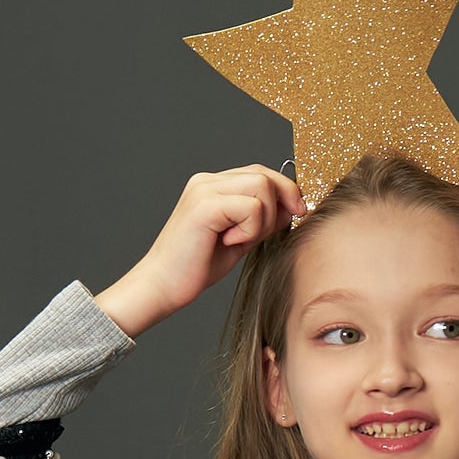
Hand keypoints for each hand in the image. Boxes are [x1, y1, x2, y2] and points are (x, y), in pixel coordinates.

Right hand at [95, 166, 303, 336]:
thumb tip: (293, 205)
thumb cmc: (195, 267)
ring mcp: (204, 190)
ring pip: (261, 187)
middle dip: (279, 204)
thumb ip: (262, 219)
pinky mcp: (205, 205)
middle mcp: (206, 181)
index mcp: (212, 185)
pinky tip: (227, 242)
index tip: (297, 211)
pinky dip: (250, 230)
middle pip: (264, 175)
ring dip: (262, 220)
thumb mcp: (240, 238)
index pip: (260, 172)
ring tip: (238, 240)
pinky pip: (251, 208)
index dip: (284, 189)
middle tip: (265, 234)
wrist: (161, 286)